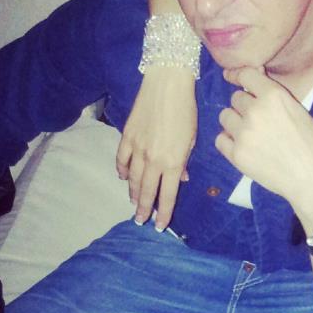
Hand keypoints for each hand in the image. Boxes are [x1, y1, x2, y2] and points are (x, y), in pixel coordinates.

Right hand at [116, 66, 196, 228]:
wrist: (166, 86)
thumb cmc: (186, 111)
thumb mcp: (192, 139)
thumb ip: (184, 161)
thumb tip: (181, 177)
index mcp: (173, 162)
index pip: (168, 195)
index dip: (163, 213)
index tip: (159, 225)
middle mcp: (154, 160)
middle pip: (147, 192)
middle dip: (144, 209)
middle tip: (140, 221)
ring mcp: (137, 149)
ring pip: (132, 179)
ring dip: (133, 193)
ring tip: (134, 203)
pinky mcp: (126, 137)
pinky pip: (121, 160)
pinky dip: (121, 171)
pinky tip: (123, 178)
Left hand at [216, 66, 312, 227]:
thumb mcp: (299, 111)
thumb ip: (274, 95)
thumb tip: (255, 74)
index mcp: (274, 96)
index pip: (245, 74)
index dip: (238, 75)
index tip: (233, 78)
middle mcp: (255, 111)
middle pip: (235, 98)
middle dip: (244, 106)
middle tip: (259, 120)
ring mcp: (244, 133)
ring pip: (225, 117)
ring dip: (235, 122)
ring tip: (251, 134)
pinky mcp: (237, 155)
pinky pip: (220, 140)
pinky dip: (229, 141)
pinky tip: (243, 146)